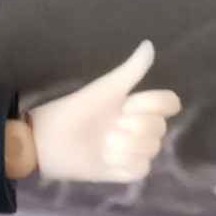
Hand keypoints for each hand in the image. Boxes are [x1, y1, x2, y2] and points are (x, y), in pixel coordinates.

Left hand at [26, 40, 181, 182]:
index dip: (152, 104)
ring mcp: (134, 150)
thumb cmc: (75, 109)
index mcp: (136, 107)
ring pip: (152, 148)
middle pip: (160, 126)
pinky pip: (142, 167)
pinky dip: (123, 161)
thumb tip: (149, 44)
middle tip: (108, 124)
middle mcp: (139, 128)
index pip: (168, 103)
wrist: (47, 138)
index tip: (127, 104)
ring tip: (103, 141)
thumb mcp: (105, 88)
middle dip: (132, 124)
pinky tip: (105, 156)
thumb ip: (131, 70)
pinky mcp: (127, 171)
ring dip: (125, 143)